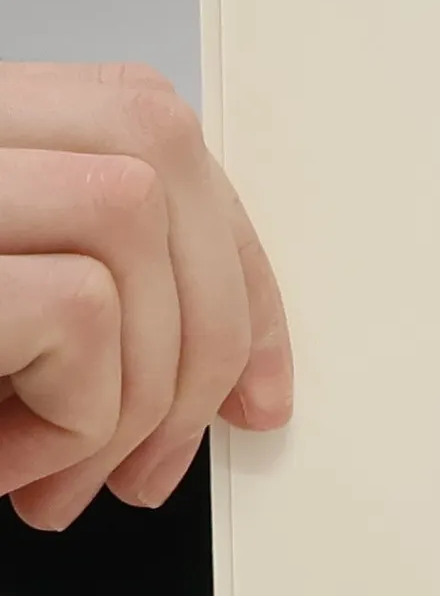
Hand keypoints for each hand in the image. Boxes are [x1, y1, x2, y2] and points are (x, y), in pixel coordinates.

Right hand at [0, 61, 291, 529]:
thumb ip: (80, 289)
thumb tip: (236, 357)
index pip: (140, 123)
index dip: (232, 252)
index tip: (259, 378)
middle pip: (156, 145)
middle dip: (217, 315)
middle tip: (162, 456)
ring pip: (130, 211)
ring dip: (138, 382)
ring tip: (57, 472)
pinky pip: (77, 310)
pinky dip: (75, 417)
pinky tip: (4, 469)